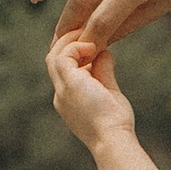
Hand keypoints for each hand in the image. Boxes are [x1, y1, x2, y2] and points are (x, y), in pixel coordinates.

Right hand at [46, 26, 137, 151]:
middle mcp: (60, 94)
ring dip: (71, 41)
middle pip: (54, 59)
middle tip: (86, 30)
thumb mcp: (109, 92)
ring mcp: (62, 89)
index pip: (64, 69)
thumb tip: (104, 52)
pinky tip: (94, 46)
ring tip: (89, 32)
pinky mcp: (68, 83)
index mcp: (68, 99)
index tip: (91, 42)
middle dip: (67, 43)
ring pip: (54, 54)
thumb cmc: (116, 123)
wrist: (113, 139)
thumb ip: (103, 72)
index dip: (73, 53)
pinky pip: (64, 55)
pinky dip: (77, 46)